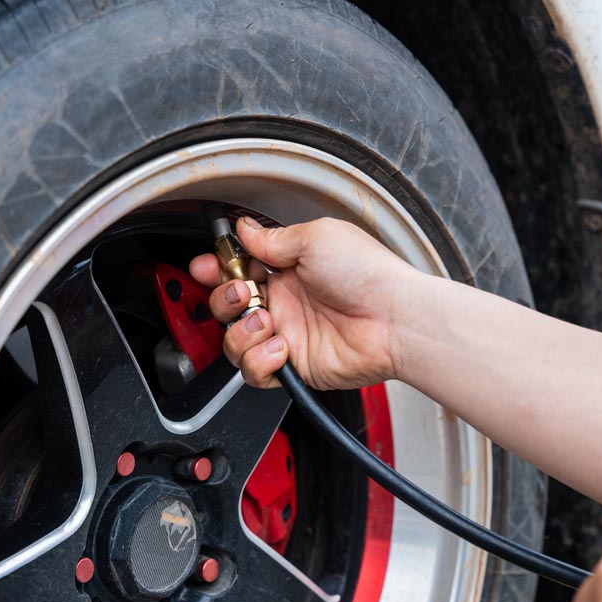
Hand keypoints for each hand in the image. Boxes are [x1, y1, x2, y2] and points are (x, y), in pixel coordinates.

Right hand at [189, 216, 423, 389]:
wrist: (395, 318)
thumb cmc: (368, 273)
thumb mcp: (316, 237)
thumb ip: (273, 239)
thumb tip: (245, 229)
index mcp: (289, 269)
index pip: (239, 269)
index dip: (217, 269)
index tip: (206, 266)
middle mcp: (286, 303)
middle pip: (229, 307)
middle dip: (224, 298)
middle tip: (242, 291)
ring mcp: (289, 335)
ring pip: (235, 342)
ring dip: (241, 331)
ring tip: (266, 320)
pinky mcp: (295, 366)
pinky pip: (256, 372)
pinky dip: (260, 360)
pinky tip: (281, 346)